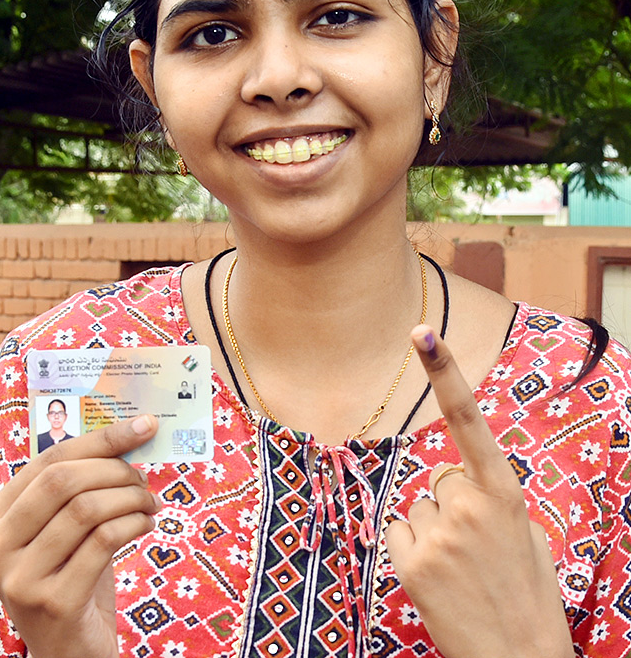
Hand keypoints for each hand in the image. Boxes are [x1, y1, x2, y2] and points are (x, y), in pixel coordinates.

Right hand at [0, 415, 159, 657]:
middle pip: (63, 481)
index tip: (143, 426)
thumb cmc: (72, 576)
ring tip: (149, 503)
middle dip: (115, 470)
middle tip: (144, 478)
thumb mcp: (64, 529)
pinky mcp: (54, 602)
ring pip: (86, 509)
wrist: (68, 651)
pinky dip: (134, 524)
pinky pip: (104, 541)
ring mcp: (21, 578)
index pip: (49, 460)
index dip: (101, 439)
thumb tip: (132, 434)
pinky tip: (145, 524)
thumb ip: (80, 487)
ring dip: (131, 498)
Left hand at [386, 327, 573, 657]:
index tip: (422, 333)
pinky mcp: (409, 562)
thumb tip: (452, 476)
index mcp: (504, 491)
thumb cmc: (525, 591)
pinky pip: (398, 529)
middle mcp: (466, 505)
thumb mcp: (524, 531)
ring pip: (418, 504)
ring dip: (434, 527)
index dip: (444, 371)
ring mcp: (436, 534)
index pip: (468, 418)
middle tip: (480, 547)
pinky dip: (413, 546)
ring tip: (462, 567)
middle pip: (438, 476)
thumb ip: (489, 492)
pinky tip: (439, 576)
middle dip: (452, 501)